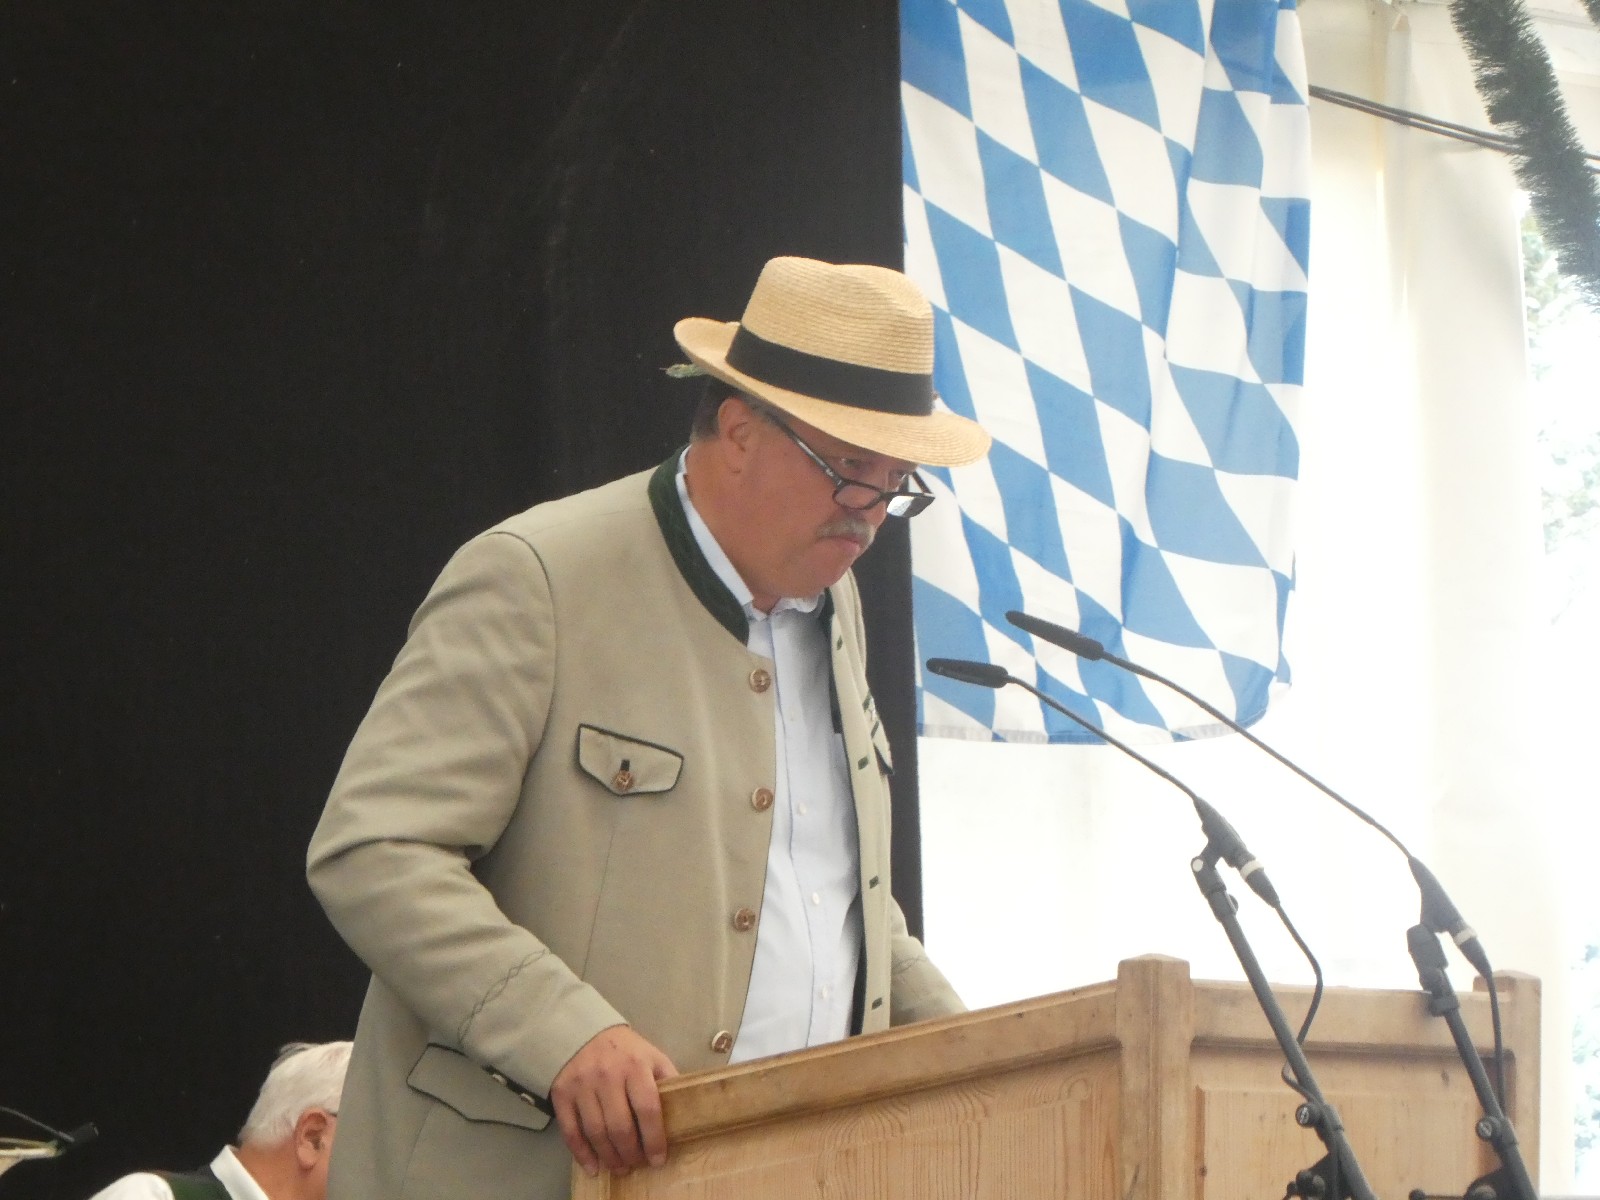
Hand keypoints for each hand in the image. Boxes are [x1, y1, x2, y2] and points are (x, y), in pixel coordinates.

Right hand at [550, 1025, 677, 1176]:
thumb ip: (667, 1080)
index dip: (654, 1139)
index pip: (647, 1109)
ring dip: (609, 1157)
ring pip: (596, 1132)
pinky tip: (593, 1166)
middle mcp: (607, 1076)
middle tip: (636, 1164)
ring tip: (619, 1167)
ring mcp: (582, 1086)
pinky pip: (571, 1130)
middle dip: (631, 1153)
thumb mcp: (652, 1056)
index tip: (658, 1159)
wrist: (583, 1032)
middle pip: (620, 1126)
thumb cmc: (625, 1050)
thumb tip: (686, 1108)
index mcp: (635, 1066)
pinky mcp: (562, 1094)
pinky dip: (582, 1153)